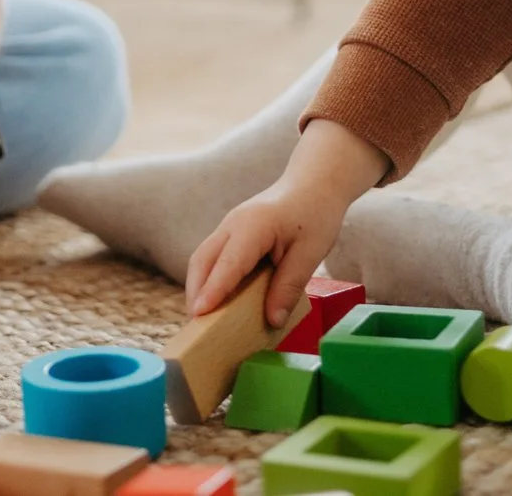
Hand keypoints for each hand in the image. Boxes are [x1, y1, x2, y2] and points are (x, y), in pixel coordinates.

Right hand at [186, 119, 386, 328]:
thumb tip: (272, 320)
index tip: (199, 314)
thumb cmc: (315, 215)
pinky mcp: (230, 234)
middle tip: (199, 327)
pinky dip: (209, 280)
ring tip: (204, 320)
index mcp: (253, 226)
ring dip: (199, 288)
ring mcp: (228, 227)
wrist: (313, 184)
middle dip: (196, 293)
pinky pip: (212, 259)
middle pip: (202, 261)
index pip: (227, 263)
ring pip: (202, 259)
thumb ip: (289, 286)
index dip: (213, 290)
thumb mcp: (311, 252)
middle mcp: (232, 225)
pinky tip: (218, 301)